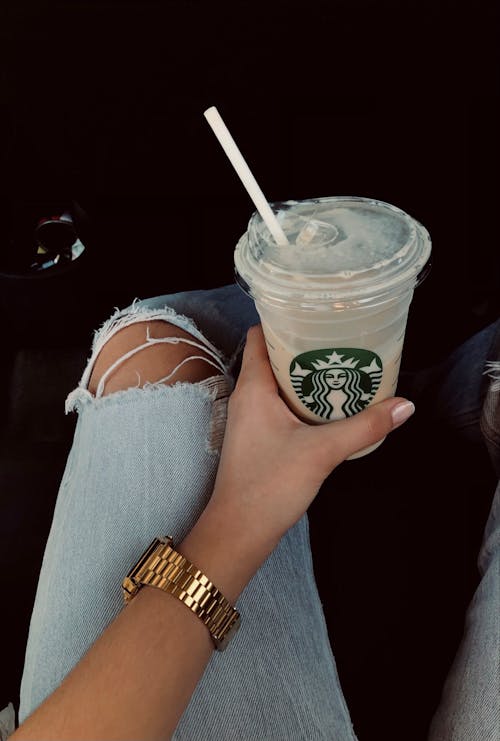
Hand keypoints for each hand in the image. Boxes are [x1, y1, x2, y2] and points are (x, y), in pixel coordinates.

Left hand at [209, 324, 414, 549]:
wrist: (239, 531)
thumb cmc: (269, 485)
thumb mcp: (322, 451)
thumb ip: (363, 427)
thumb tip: (404, 405)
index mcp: (253, 388)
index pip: (259, 336)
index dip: (283, 321)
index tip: (316, 317)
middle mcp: (246, 397)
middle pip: (273, 358)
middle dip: (305, 349)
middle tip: (341, 344)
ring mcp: (250, 419)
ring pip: (278, 385)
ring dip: (305, 377)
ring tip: (341, 370)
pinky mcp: (257, 438)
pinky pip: (279, 406)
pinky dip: (302, 401)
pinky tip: (328, 409)